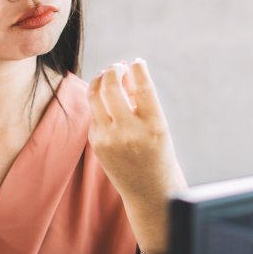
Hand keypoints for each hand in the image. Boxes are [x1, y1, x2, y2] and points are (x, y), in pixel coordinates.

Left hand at [86, 58, 186, 201]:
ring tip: (107, 76)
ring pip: (94, 95)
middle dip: (113, 70)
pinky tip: (108, 100)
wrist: (148, 190)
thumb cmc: (158, 152)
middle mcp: (130, 132)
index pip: (142, 86)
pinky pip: (94, 112)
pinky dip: (100, 101)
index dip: (137, 68)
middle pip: (111, 86)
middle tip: (118, 67)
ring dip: (100, 79)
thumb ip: (141, 99)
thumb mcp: (158, 126)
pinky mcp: (95, 143)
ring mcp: (109, 138)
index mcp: (154, 126)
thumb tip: (126, 68)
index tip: (137, 62)